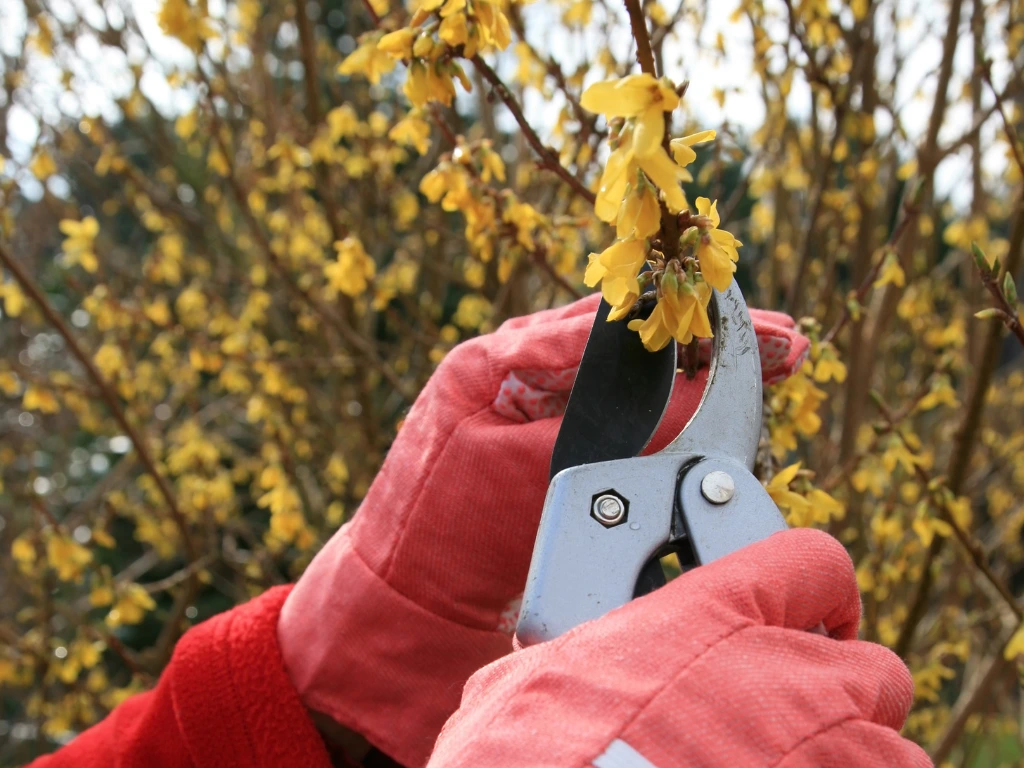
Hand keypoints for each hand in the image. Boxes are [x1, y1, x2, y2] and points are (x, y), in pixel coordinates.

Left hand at [277, 294, 810, 766]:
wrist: (408, 601)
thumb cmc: (442, 532)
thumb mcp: (525, 469)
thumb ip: (607, 428)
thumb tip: (693, 391)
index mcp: (502, 358)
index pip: (610, 322)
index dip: (686, 321)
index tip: (749, 322)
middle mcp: (522, 372)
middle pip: (631, 341)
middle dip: (709, 342)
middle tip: (786, 343)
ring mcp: (538, 411)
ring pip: (633, 380)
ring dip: (699, 374)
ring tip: (769, 364)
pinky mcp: (553, 452)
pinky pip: (624, 421)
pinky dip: (674, 415)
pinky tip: (720, 409)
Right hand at [429, 528, 930, 767]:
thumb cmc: (537, 753)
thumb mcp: (539, 680)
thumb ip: (581, 657)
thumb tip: (551, 666)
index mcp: (712, 614)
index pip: (812, 562)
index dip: (816, 591)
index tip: (810, 617)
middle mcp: (788, 672)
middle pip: (872, 667)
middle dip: (841, 698)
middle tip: (793, 725)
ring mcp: (832, 748)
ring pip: (893, 747)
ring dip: (852, 763)